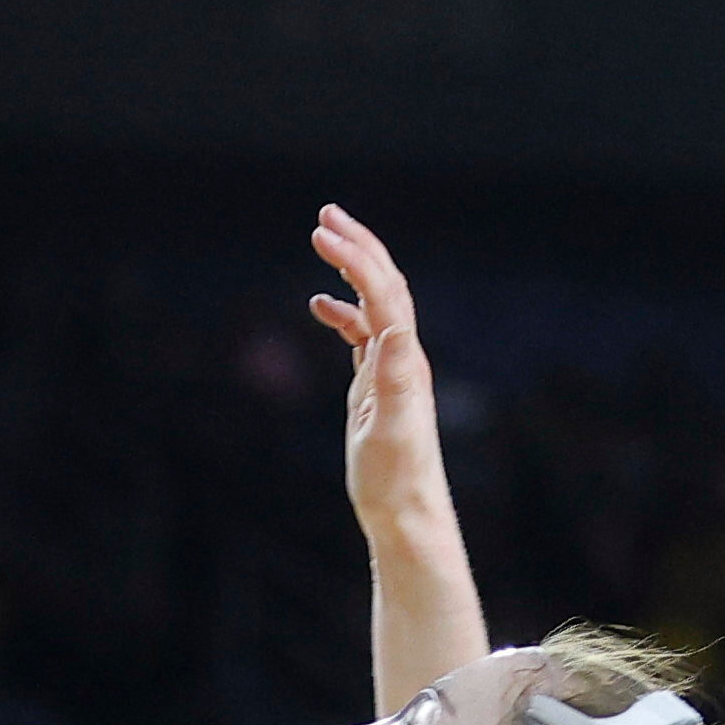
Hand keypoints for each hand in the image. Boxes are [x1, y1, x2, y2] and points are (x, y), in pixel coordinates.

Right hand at [308, 205, 455, 560]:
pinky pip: (361, 333)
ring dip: (352, 268)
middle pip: (385, 284)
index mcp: (404, 360)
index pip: (381, 294)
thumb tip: (395, 331)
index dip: (354, 259)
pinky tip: (319, 305)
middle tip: (325, 214)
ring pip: (374, 302)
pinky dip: (342, 311)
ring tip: (323, 238)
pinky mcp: (376, 384)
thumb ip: (393, 380)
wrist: (405, 510)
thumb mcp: (389, 429)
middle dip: (357, 245)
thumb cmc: (394, 477)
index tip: (321, 232)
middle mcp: (403, 356)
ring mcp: (390, 368)